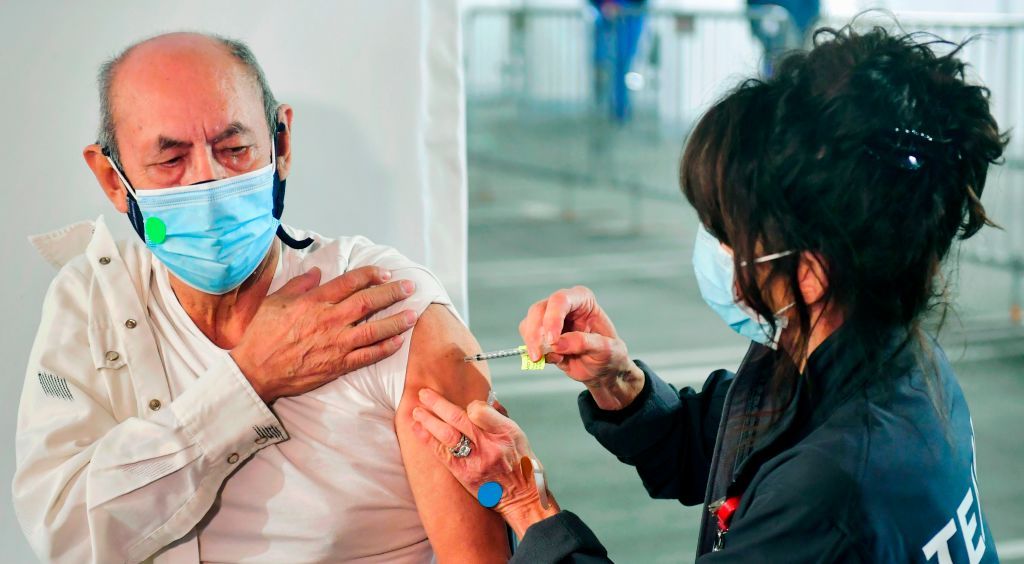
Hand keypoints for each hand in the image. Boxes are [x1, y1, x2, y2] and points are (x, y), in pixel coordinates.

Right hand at [232, 266, 416, 402]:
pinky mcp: (338, 365)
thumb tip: (317, 271)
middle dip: (392, 293)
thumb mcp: (275, 301)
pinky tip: (398, 341)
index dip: (371, 275)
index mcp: (314, 301)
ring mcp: (335, 344)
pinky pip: (368, 356)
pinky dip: (385, 348)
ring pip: (374, 329)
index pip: (350, 282)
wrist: (255, 371)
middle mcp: (329, 320)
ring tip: (412, 314)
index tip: (384, 272)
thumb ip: (299, 284)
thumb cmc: (261, 334)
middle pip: (368, 302)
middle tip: (409, 287)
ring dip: (396, 321)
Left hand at [411, 388, 558, 537]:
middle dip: (438, 404)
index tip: (465, 405)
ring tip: (417, 411)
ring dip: (428, 421)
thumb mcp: (518, 435)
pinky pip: (442, 454)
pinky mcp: (464, 474)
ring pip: (447, 435)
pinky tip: (419, 429)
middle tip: (424, 394)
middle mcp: (490, 446)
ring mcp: (475, 461)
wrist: (522, 497)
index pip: (479, 410)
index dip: (468, 405)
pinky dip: (428, 439)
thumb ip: (499, 418)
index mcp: (505, 432)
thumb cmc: (520, 463)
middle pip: (458, 419)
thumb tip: (485, 401)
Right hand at [519, 286, 644, 409]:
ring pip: (528, 324)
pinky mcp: (542, 335)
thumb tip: (556, 343)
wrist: (603, 370)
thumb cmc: (610, 355)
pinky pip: (527, 339)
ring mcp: (550, 320)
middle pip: (538, 310)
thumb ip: (583, 342)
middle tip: (539, 355)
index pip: (560, 300)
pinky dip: (535, 352)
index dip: (552, 318)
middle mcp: (564, 306)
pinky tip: (555, 359)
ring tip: (557, 358)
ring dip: (534, 344)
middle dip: (536, 333)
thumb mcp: (606, 349)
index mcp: (582, 300)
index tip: (552, 341)